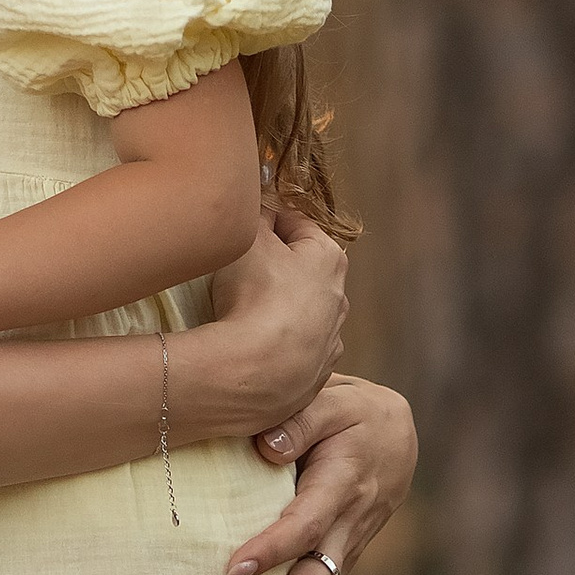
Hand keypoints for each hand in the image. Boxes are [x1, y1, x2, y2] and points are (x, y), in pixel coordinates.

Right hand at [192, 209, 346, 437]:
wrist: (257, 373)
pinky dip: (276, 344)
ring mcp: (330, 340)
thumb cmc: (255, 295)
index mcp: (328, 256)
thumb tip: (261, 200)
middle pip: (300, 267)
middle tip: (236, 271)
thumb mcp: (247, 236)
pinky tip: (252, 345)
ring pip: (299, 310)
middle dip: (272, 265)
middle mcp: (339, 297)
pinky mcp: (316, 374)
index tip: (239, 229)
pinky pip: (293, 348)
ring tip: (240, 312)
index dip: (263, 221)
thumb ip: (256, 212)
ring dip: (276, 307)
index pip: (294, 221)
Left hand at [214, 375, 415, 574]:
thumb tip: (265, 446)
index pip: (306, 526)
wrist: (394, 434)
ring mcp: (343, 556)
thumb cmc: (348, 410)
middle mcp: (347, 531)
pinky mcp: (334, 569)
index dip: (273, 550)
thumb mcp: (330, 398)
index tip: (230, 572)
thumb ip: (298, 419)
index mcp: (343, 486)